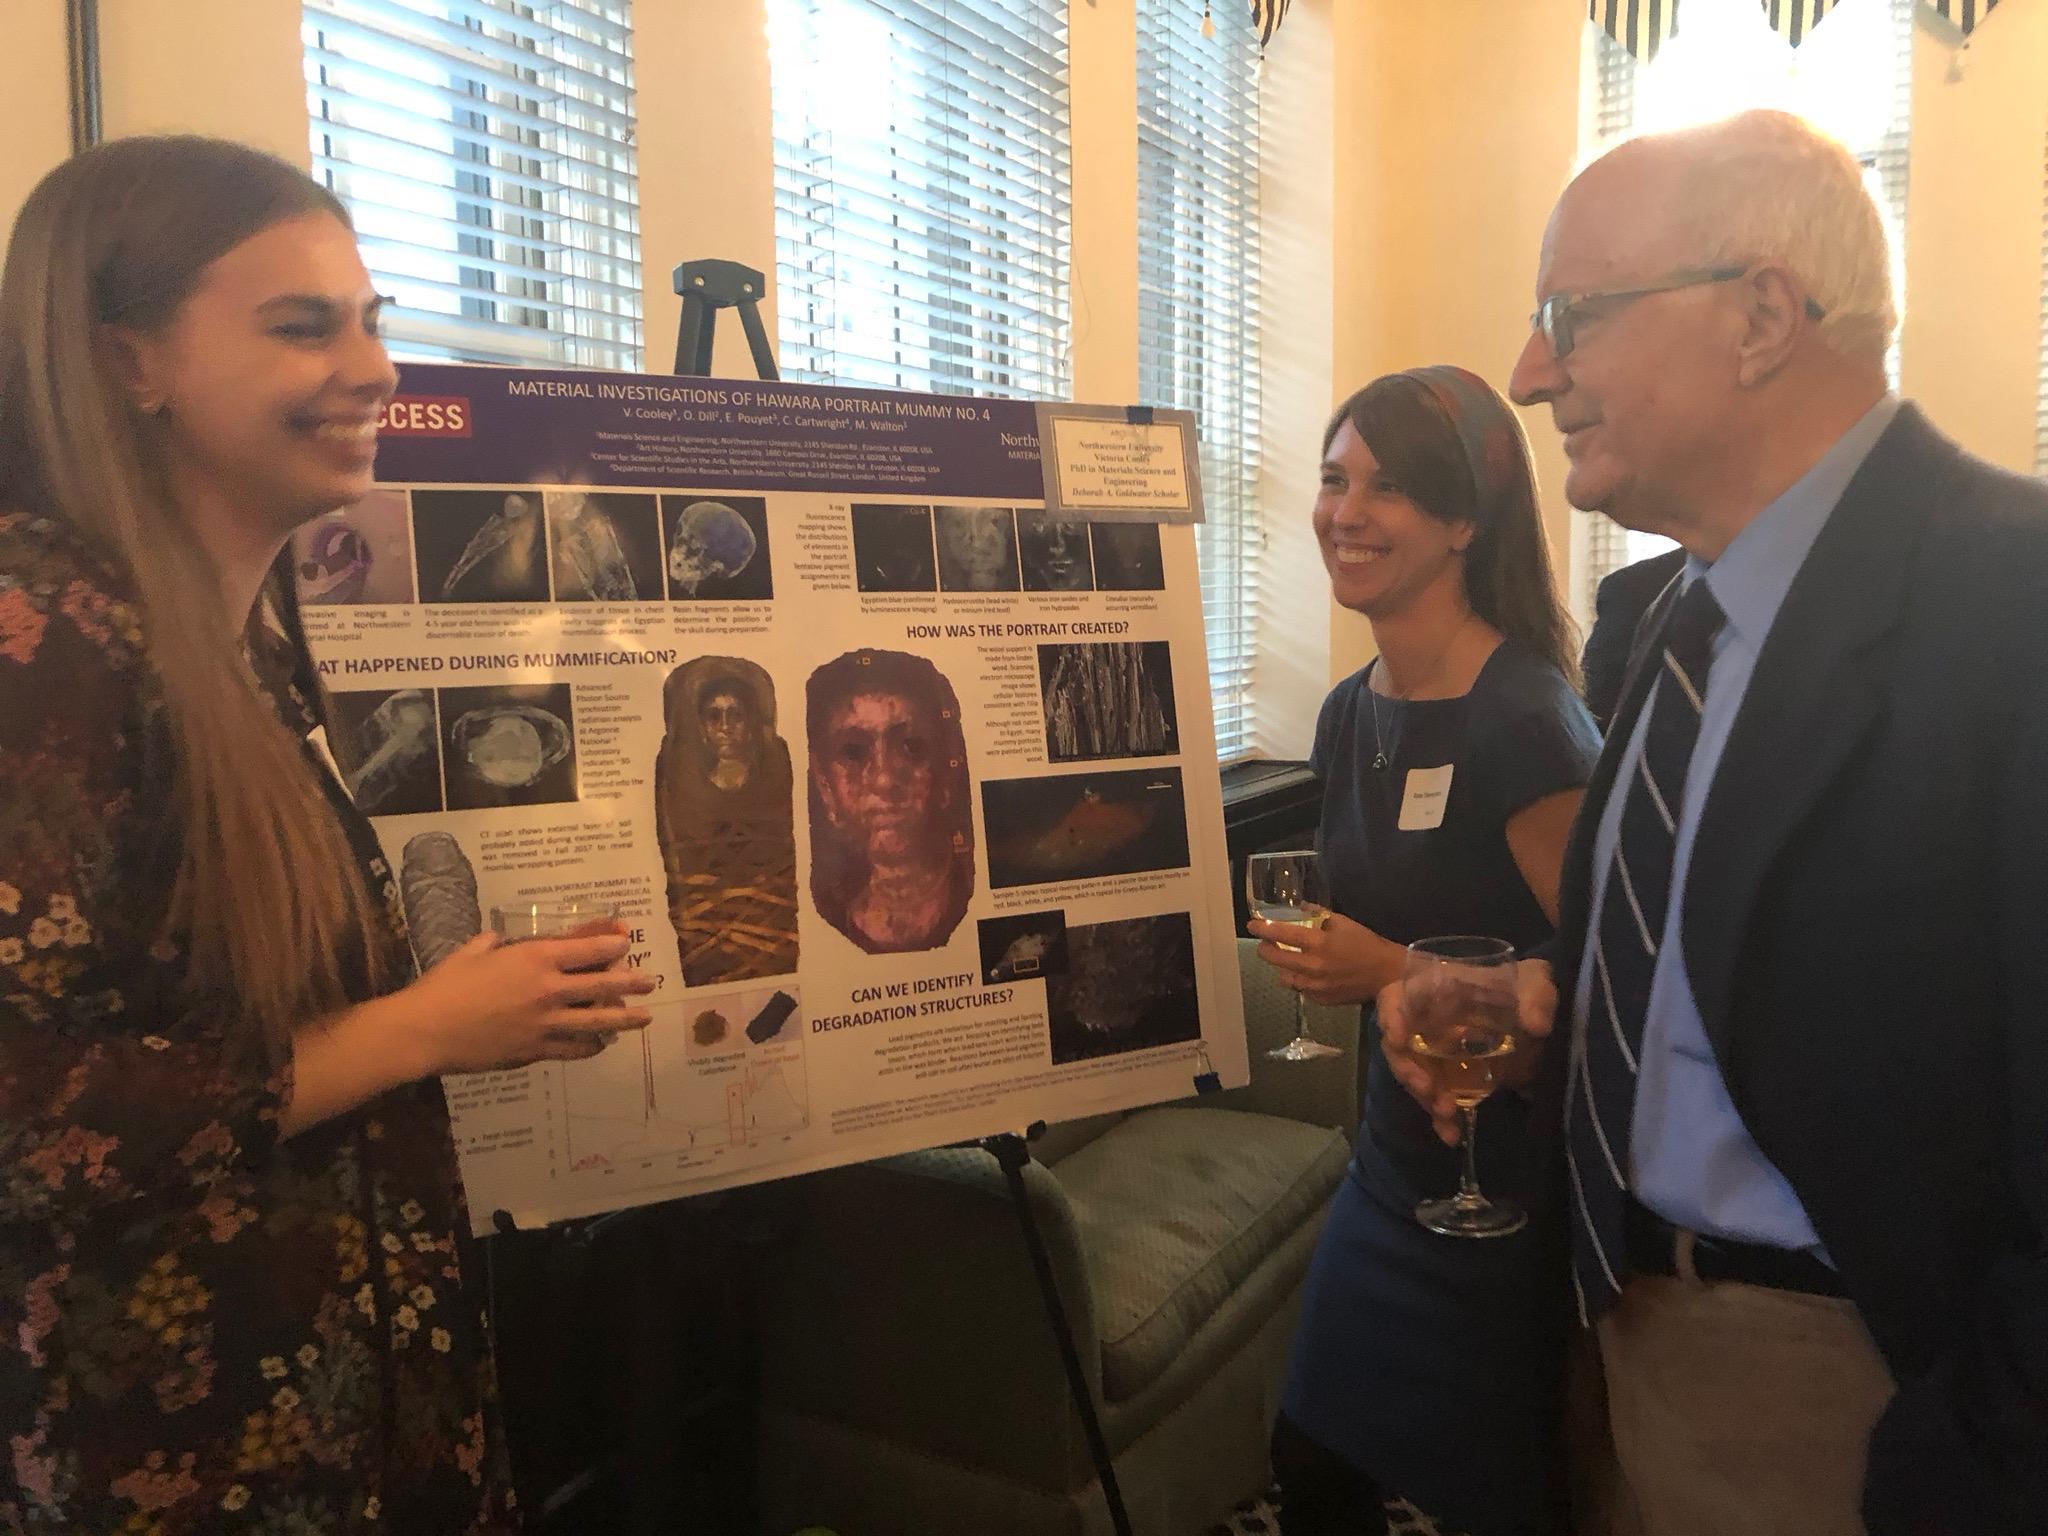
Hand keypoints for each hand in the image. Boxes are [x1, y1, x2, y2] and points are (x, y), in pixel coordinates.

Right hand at [398, 926, 656, 1074]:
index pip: (586, 948)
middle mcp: (548, 990)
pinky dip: (590, 1046)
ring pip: (596, 1021)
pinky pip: (573, 1049)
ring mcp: (544, 1024)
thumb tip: (504, 942)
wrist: (425, 1030)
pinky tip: (600, 1044)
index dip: (610, 943)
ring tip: (644, 1018)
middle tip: (649, 982)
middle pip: (602, 984)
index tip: (626, 941)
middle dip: (630, 982)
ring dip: (623, 1019)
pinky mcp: (535, 1051)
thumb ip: (496, 944)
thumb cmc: (445, 985)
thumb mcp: (474, 950)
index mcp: (534, 959)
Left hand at [1246, 909, 1395, 1007]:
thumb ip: (1317, 915)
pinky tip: (1302, 972)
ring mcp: (1316, 986)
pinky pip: (1300, 989)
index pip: (1282, 934)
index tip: (1251, 925)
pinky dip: (1297, 979)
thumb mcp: (1342, 922)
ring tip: (1284, 957)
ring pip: (1284, 977)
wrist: (1386, 974)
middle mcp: (1313, 966)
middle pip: (1276, 959)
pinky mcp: (1321, 999)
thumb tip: (1298, 909)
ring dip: (1281, 966)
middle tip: (1264, 942)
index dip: (1263, 929)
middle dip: (1265, 949)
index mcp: (1319, 943)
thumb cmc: (1365, 943)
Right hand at [1378, 957, 1557, 1144]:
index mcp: (1431, 990)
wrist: (1524, 1012)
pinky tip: (1452, 1136)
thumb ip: (1537, 996)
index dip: (1392, 1018)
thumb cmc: (1518, 985)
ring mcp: (1430, 1054)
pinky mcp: (1445, 1079)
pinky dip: (1440, 1118)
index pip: (1395, 999)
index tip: (1399, 1038)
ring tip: (1446, 1114)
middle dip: (1409, 1070)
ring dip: (1424, 1097)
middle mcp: (1421, 1022)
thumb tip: (1536, 1025)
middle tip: (1428, 1089)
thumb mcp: (1533, 980)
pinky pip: (1433, 1097)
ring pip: (1413, 1076)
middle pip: (1398, 1047)